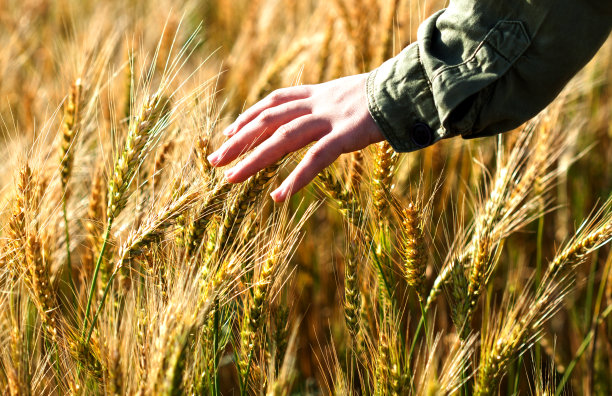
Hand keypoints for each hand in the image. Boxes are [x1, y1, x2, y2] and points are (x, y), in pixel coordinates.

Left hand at [207, 73, 384, 201]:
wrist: (411, 88)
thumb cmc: (386, 97)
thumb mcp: (351, 96)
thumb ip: (332, 105)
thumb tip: (322, 117)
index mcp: (318, 93)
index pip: (274, 101)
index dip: (250, 116)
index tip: (230, 131)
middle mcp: (318, 103)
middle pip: (268, 120)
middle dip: (238, 141)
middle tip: (214, 160)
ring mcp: (330, 118)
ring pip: (282, 138)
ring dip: (254, 160)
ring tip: (231, 180)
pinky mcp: (347, 134)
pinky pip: (317, 158)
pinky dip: (296, 178)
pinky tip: (279, 196)